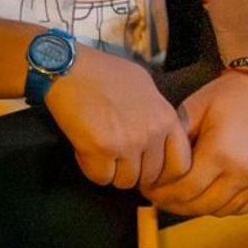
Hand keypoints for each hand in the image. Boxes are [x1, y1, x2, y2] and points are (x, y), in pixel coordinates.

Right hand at [46, 46, 191, 189]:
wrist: (68, 67)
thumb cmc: (101, 70)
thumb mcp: (142, 85)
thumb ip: (155, 112)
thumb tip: (157, 133)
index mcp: (166, 117)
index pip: (180, 164)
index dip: (162, 171)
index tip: (146, 167)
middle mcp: (151, 133)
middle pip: (150, 176)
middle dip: (132, 171)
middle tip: (116, 158)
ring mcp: (126, 143)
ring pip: (125, 181)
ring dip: (111, 172)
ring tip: (98, 152)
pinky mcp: (100, 149)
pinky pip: (101, 178)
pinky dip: (90, 169)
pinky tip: (84, 150)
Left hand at [143, 73, 247, 216]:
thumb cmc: (228, 96)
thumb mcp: (193, 109)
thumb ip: (176, 140)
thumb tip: (155, 164)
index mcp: (221, 153)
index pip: (186, 189)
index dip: (163, 193)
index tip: (148, 190)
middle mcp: (244, 173)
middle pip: (202, 205)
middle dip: (175, 204)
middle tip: (157, 197)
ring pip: (221, 210)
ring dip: (196, 208)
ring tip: (177, 198)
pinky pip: (241, 208)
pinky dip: (220, 207)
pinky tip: (204, 196)